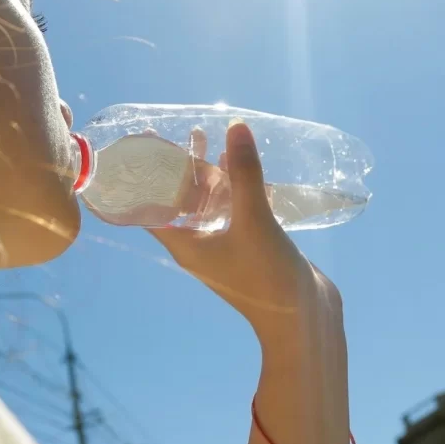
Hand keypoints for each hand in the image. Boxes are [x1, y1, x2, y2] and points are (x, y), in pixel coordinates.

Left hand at [151, 121, 341, 342]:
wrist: (303, 318)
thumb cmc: (267, 276)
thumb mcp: (253, 220)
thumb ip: (244, 173)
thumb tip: (234, 125)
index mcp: (184, 244)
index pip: (149, 206)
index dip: (142, 176)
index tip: (141, 144)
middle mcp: (198, 243)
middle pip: (177, 198)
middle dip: (176, 165)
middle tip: (173, 131)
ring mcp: (224, 244)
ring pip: (206, 201)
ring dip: (205, 171)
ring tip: (203, 135)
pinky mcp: (248, 243)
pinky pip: (232, 208)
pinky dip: (232, 185)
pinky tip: (239, 161)